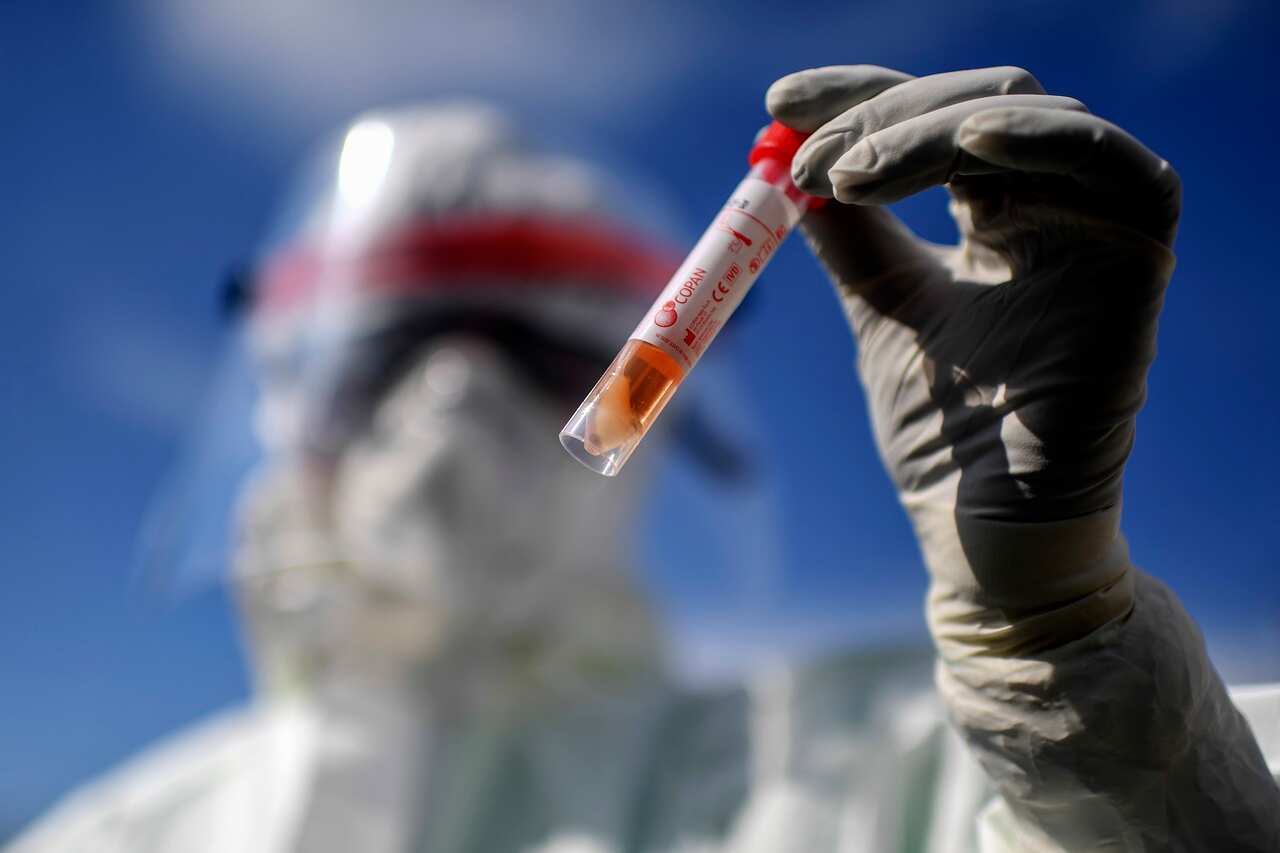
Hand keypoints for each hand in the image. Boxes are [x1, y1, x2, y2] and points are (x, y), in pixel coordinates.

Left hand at [767, 65, 1180, 653]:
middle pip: (970, 103)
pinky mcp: (1137, 253)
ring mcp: (1094, 226)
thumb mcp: (880, 310)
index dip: (858, 98)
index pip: (930, 120)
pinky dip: (1037, 137)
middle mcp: (1050, 209)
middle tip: (801, 160)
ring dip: (922, 130)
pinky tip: (968, 143)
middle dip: (877, 116)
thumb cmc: (941, 434)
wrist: (984, 525)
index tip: (776, 107)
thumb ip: (852, 237)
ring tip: (843, 176)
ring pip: (1017, 118)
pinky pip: (1107, 161)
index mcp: (995, 218)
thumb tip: (790, 167)